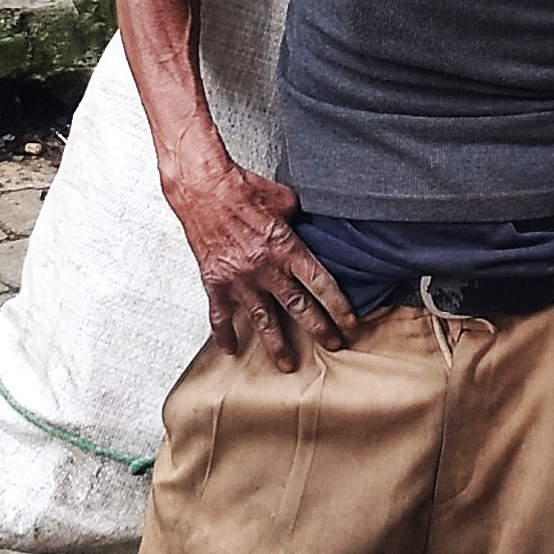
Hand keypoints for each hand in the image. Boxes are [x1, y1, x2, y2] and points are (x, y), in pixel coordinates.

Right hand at [166, 155, 357, 370]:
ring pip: (262, 320)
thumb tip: (313, 228)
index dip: (338, 306)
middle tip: (333, 345)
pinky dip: (224, 334)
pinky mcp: (214, 283)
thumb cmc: (244, 189)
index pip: (320, 284)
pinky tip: (231, 349)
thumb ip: (300, 221)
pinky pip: (220, 316)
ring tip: (287, 364)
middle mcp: (265, 268)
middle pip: (298, 306)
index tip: (350, 323)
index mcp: (286, 247)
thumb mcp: (285, 200)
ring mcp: (239, 279)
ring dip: (276, 345)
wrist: (203, 189)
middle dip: (318, 329)